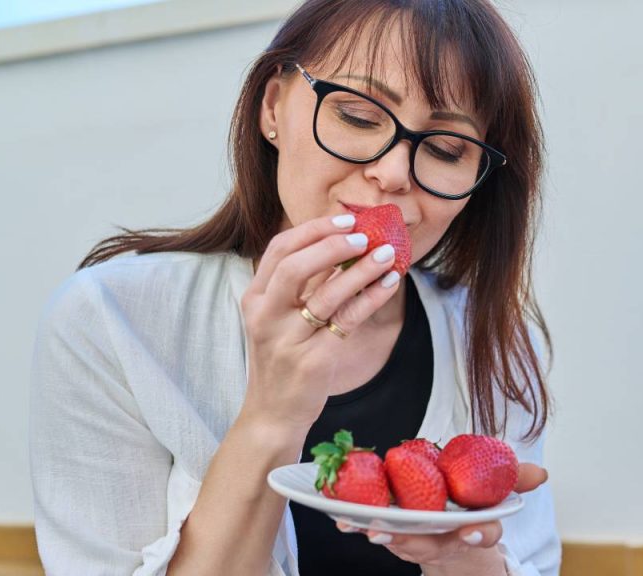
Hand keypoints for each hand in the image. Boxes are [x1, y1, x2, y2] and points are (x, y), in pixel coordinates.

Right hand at [237, 214, 400, 436]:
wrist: (274, 412)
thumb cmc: (282, 358)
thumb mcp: (279, 318)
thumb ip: (303, 285)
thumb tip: (344, 245)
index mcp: (254, 298)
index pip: (280, 249)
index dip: (314, 229)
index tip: (345, 219)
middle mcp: (265, 316)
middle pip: (296, 266)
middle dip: (333, 245)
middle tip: (365, 236)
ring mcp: (287, 340)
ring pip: (327, 294)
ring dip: (362, 270)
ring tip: (388, 255)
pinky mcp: (313, 360)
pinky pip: (348, 320)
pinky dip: (371, 298)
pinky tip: (388, 284)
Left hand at [339, 463, 548, 570]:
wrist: (449, 532)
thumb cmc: (471, 506)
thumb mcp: (495, 492)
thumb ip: (515, 480)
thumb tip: (542, 473)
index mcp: (472, 529)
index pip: (483, 534)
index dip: (478, 534)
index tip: (470, 532)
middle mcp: (444, 540)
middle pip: (430, 544)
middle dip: (410, 539)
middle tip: (391, 532)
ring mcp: (416, 539)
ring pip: (397, 540)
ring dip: (377, 532)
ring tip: (359, 525)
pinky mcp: (392, 532)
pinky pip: (374, 529)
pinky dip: (357, 523)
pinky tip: (340, 516)